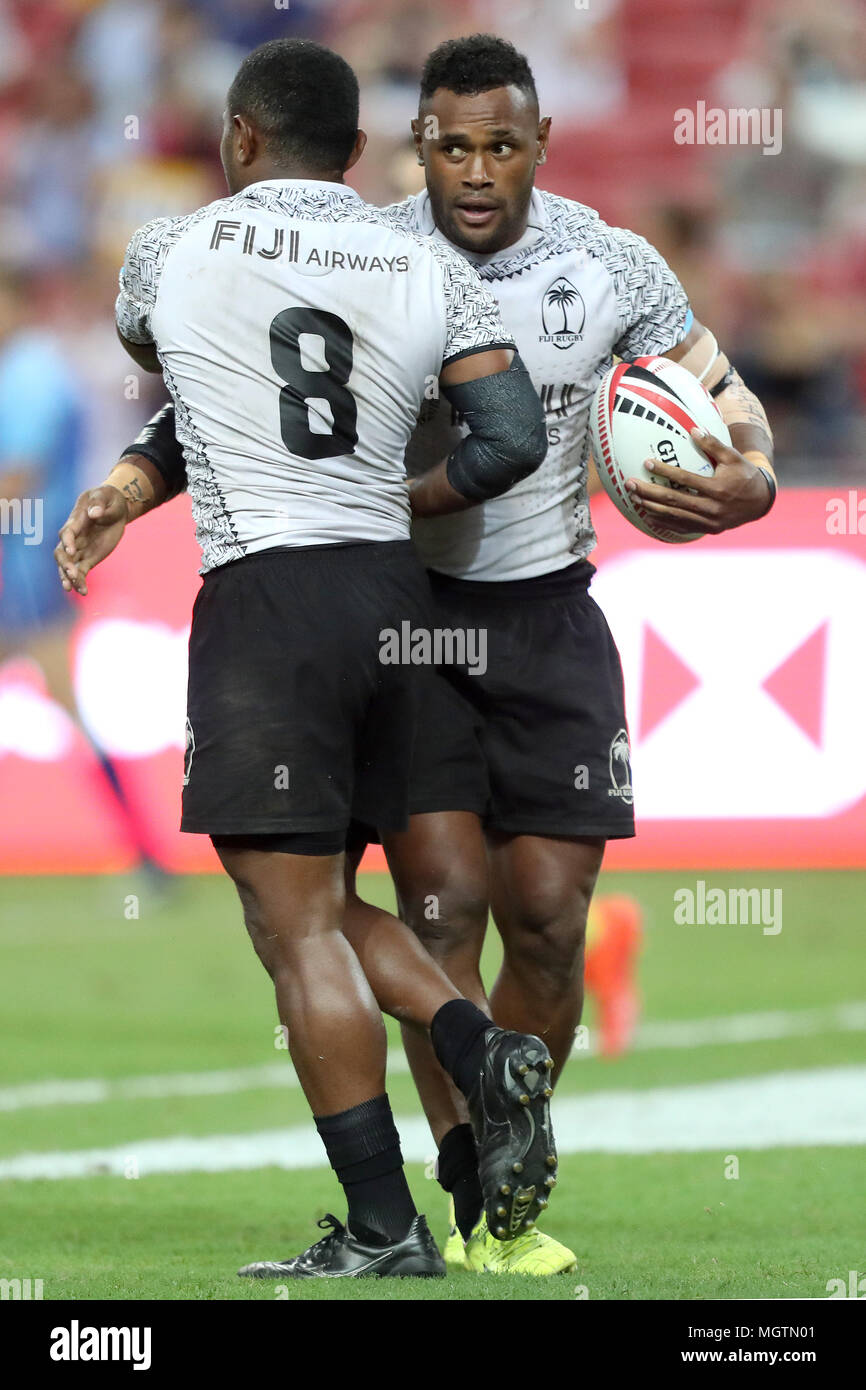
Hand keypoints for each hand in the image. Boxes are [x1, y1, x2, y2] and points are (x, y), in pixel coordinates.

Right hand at [55, 485, 127, 595]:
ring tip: (72, 588)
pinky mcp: (88, 559)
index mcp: (75, 521)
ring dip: (68, 577)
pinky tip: (83, 592)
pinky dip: (80, 582)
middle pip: (62, 552)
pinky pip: (81, 572)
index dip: (67, 542)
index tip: (72, 551)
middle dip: (65, 563)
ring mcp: (79, 550)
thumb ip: (99, 505)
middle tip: (72, 573)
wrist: (114, 508)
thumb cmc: (108, 499)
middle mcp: (73, 538)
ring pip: (68, 565)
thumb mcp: (105, 497)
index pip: (67, 533)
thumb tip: (94, 513)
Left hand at [624, 428, 772, 535]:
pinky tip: (647, 515)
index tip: (647, 463)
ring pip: (674, 516)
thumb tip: (694, 429)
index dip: (665, 472)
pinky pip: (681, 526)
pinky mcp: (707, 529)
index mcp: (717, 488)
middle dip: (648, 492)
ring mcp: (708, 522)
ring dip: (651, 507)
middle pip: (673, 500)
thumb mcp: (733, 456)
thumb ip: (713, 444)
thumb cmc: (744, 474)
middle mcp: (711, 508)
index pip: (685, 479)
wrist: (759, 502)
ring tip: (633, 497)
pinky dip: (664, 521)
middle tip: (630, 483)